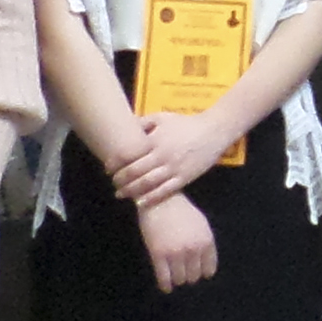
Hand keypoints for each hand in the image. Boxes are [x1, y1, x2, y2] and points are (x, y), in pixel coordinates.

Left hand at [110, 107, 234, 207]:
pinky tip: (140, 202)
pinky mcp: (184, 177)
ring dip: (131, 191)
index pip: (129, 154)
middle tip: (113, 183)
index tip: (108, 168)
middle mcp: (162, 155)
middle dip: (120, 179)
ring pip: (147, 183)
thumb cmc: (186, 124)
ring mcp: (174, 168)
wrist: (213, 131)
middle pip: (135, 171)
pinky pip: (165, 191)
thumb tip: (126, 126)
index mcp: (155, 140)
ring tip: (121, 194)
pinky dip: (151, 198)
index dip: (115, 163)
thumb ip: (144, 122)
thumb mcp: (163, 117)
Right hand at [138, 193, 217, 293]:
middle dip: (188, 275)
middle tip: (182, 272)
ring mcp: (176, 253)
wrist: (160, 200)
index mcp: (206, 242)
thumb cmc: (181, 210)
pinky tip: (166, 287)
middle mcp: (194, 249)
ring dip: (177, 279)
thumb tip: (206, 265)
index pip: (209, 269)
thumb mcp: (201, 224)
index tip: (197, 273)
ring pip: (180, 279)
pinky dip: (165, 285)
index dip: (202, 272)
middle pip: (194, 276)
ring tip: (174, 276)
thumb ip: (205, 243)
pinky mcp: (159, 254)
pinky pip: (164, 278)